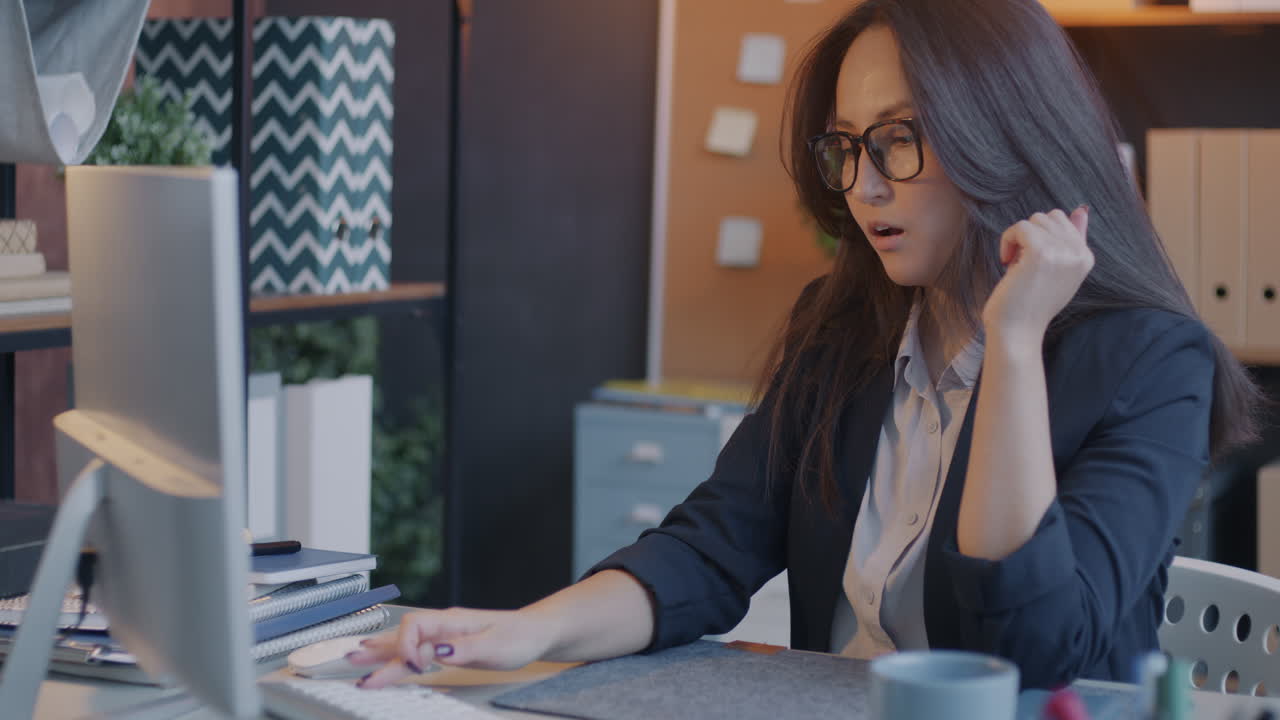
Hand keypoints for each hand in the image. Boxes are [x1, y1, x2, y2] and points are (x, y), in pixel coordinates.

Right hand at [347, 607, 555, 688]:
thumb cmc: (520, 637)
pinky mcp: (448, 646)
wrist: (536, 633)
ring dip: (381, 651)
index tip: (418, 666)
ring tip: (355, 659)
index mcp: (452, 621)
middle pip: (402, 633)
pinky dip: (398, 659)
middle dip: (378, 647)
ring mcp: (444, 636)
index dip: (407, 646)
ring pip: (405, 642)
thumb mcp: (496, 646)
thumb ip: (466, 648)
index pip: (414, 626)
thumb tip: (437, 650)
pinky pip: (416, 651)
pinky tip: (384, 663)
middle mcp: (444, 626)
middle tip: (352, 659)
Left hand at [982, 206, 1092, 345]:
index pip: (1065, 221)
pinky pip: (1021, 227)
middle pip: (1050, 216)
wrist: (1017, 332)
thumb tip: (1081, 209)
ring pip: (1035, 220)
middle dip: (1030, 235)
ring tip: (1016, 265)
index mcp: (1085, 258)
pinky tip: (1007, 262)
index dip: (1040, 238)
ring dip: (1018, 239)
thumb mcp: (1057, 271)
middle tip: (1021, 263)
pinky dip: (1008, 240)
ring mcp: (1063, 252)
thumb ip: (1071, 240)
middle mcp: (1079, 254)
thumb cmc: (1030, 305)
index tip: (1031, 264)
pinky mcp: (1042, 253)